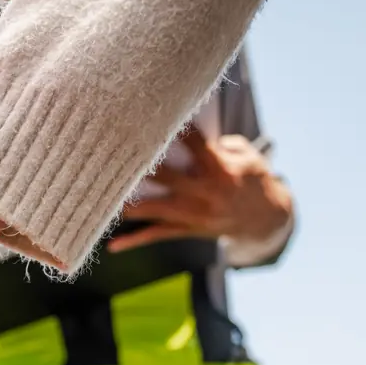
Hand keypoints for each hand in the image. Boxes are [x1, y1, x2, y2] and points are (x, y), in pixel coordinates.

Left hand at [108, 126, 292, 253]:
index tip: (151, 118)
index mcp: (221, 170)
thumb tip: (185, 135)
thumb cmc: (250, 178)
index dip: (177, 132)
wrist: (262, 219)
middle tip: (116, 155)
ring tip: (102, 198)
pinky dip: (134, 241)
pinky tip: (112, 246)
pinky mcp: (186, 230)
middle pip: (167, 178)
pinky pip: (156, 236)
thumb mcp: (245, 155)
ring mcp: (193, 215)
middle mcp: (205, 193)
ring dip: (128, 205)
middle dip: (142, 167)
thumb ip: (218, 144)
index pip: (196, 146)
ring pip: (154, 210)